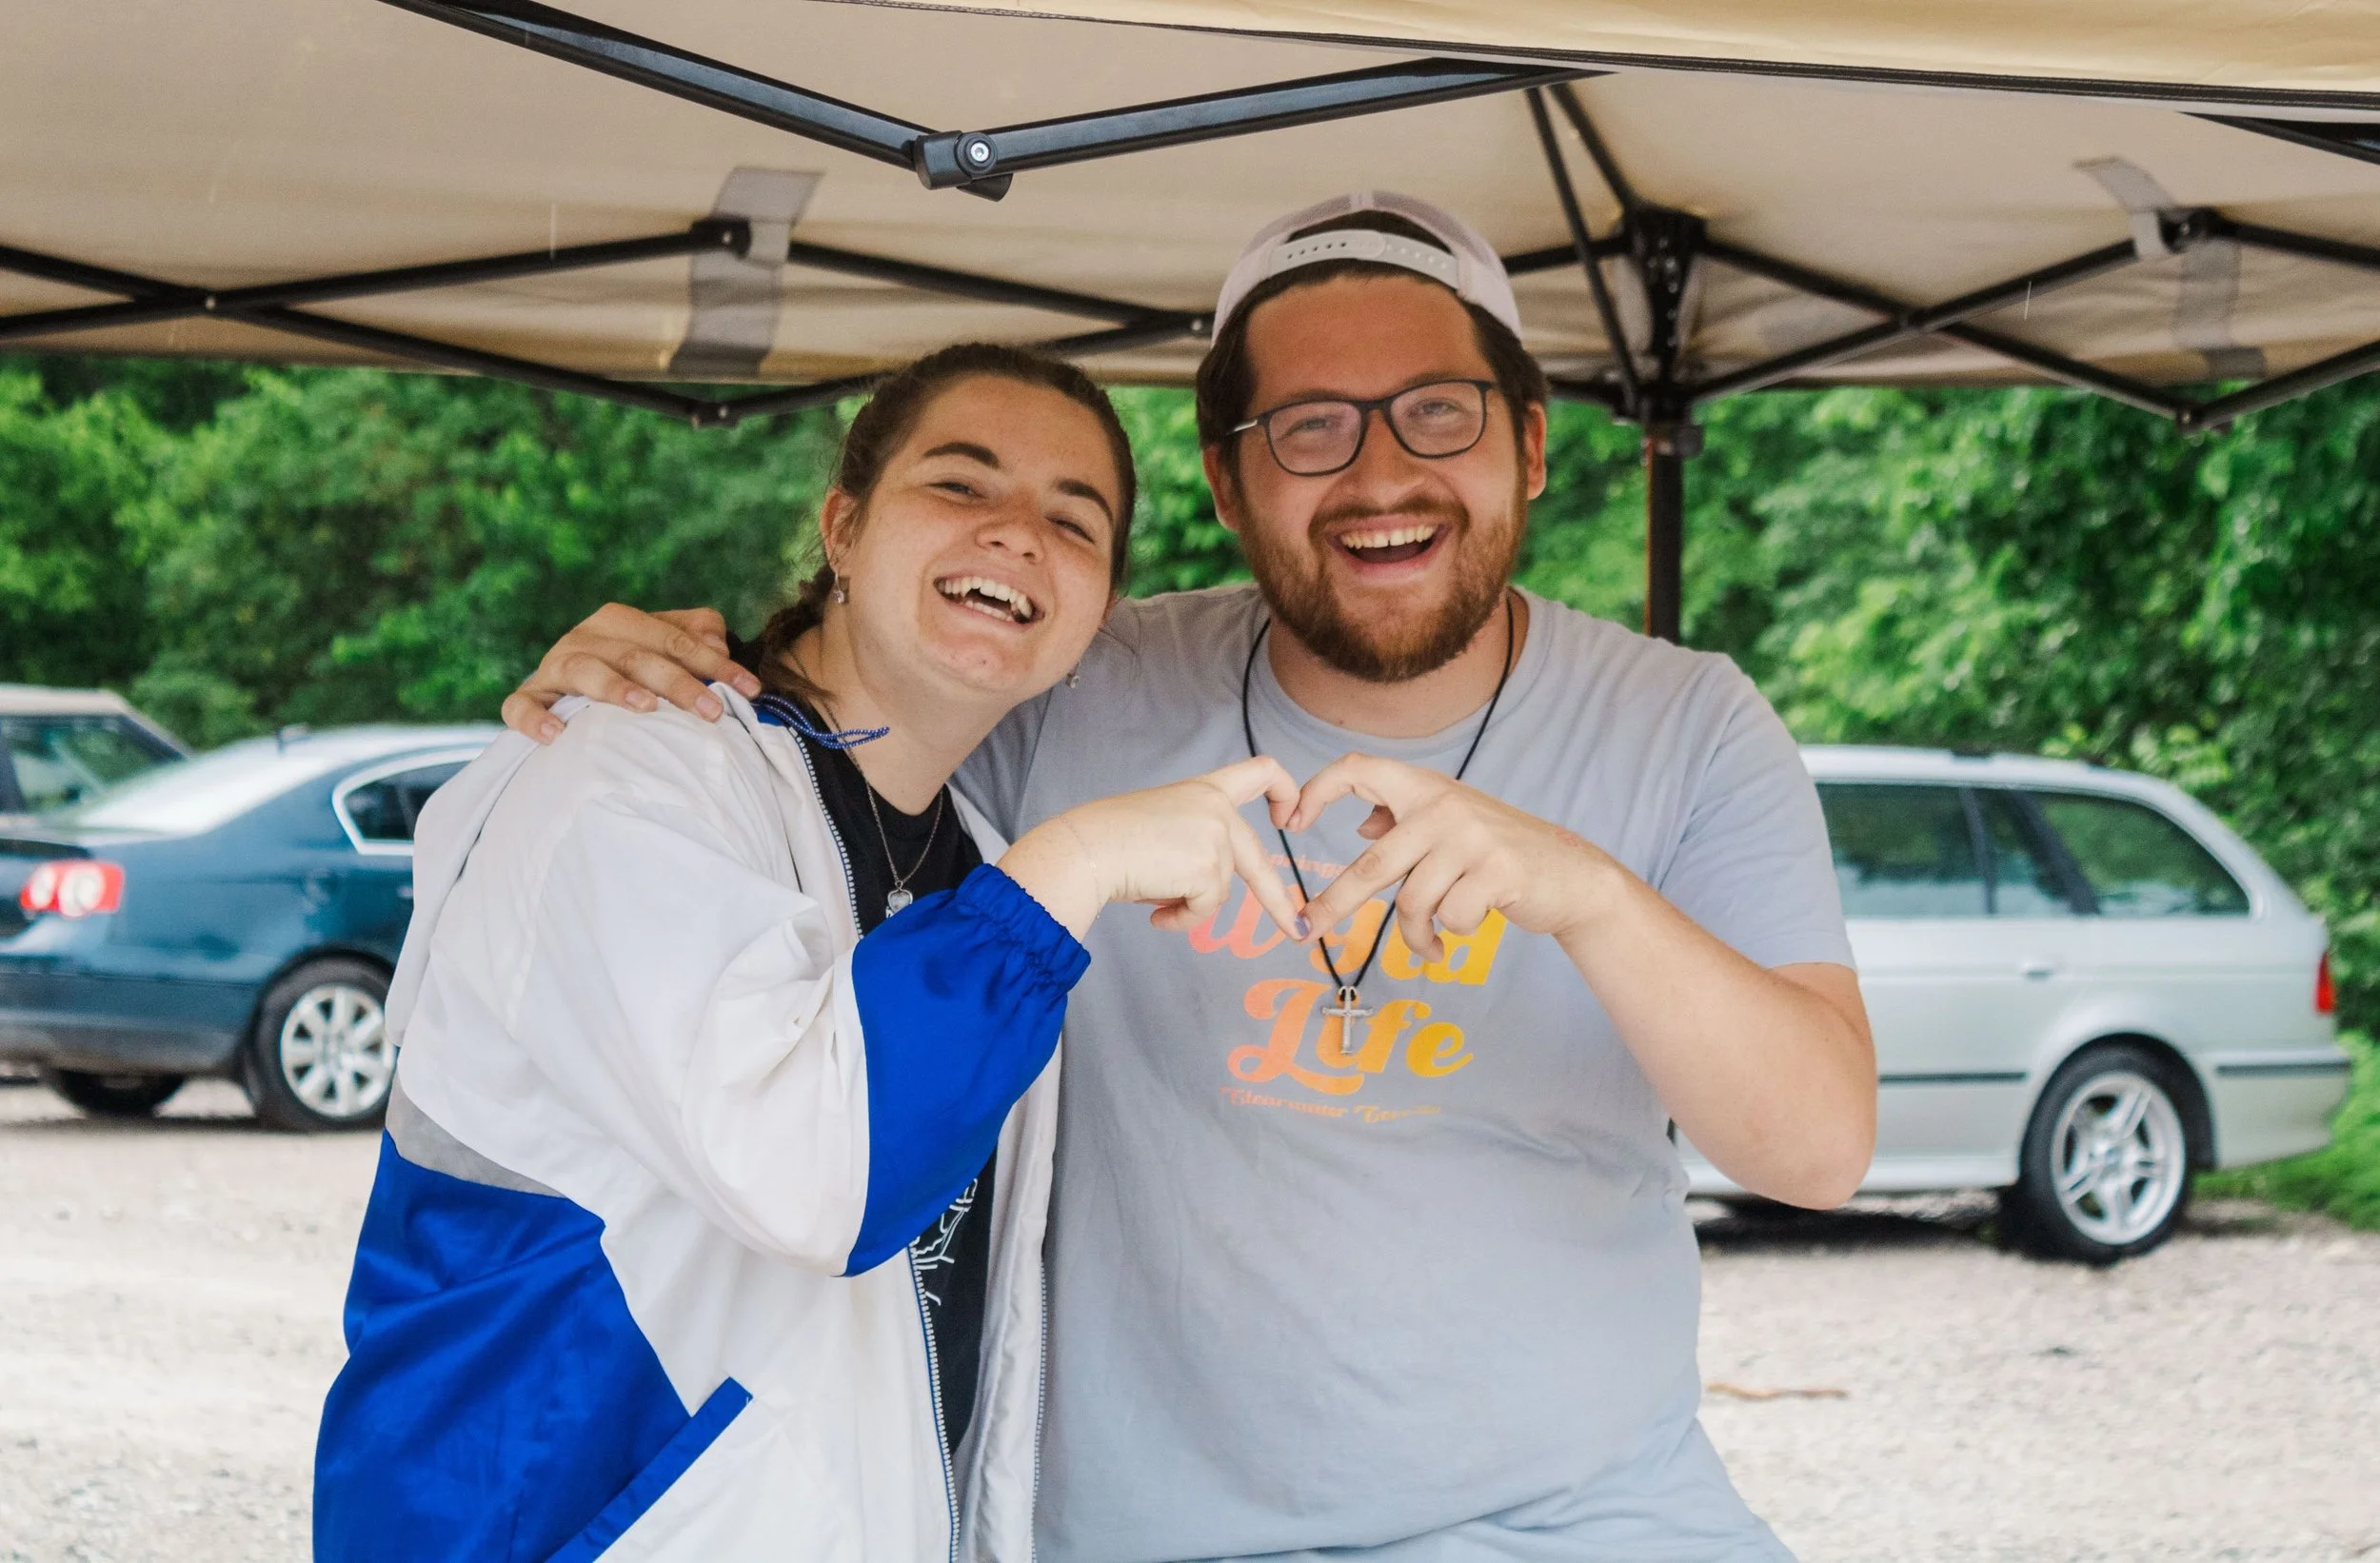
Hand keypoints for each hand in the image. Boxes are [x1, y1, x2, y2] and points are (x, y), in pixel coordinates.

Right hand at [501, 604, 762, 742]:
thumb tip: (719, 643)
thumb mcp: (663, 651)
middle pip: (636, 655)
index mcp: (621, 621)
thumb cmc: (630, 672)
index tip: (751, 689)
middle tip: (713, 712)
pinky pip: (521, 706)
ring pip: (583, 671)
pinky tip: (557, 736)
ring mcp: (554, 666)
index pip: (675, 640)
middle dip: (678, 682)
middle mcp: (586, 637)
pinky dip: (534, 719)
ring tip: (645, 708)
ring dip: (614, 688)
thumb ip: (695, 638)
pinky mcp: (530, 696)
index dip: (715, 663)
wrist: (568, 691)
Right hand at [999, 757, 1306, 941]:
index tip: (1288, 818)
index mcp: (1205, 790)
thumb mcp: (1161, 825)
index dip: (1284, 792)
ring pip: (1218, 892)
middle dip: (1278, 901)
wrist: (1087, 849)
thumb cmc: (1109, 839)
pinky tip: (1155, 913)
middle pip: (1258, 859)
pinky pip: (1204, 910)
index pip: (1260, 771)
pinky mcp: (1208, 869)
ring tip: (1152, 894)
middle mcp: (1217, 809)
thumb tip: (1203, 891)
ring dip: (1188, 904)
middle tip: (1295, 928)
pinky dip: (1181, 919)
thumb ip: (1193, 842)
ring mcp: (1216, 838)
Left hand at [1288, 753, 1617, 959]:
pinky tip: (1462, 933)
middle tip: (1305, 931)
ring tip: (1428, 947)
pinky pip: (1449, 918)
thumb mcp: (1453, 823)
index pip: (1360, 768)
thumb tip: (1361, 826)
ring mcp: (1472, 838)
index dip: (1318, 790)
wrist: (1572, 875)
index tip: (1291, 822)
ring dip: (1415, 936)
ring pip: (1414, 903)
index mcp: (1426, 788)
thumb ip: (1407, 821)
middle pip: (1372, 864)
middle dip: (1334, 903)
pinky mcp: (1497, 872)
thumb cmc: (1501, 853)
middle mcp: (1445, 806)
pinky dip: (1450, 936)